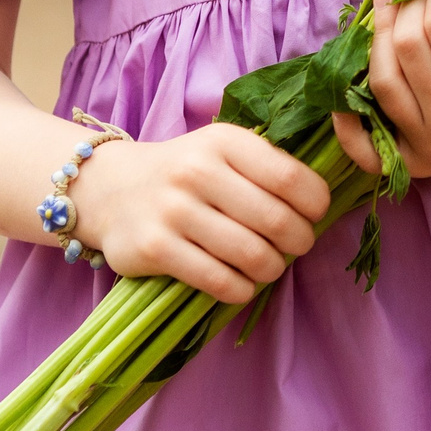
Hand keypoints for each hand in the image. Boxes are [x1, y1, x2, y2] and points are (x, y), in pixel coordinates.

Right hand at [62, 124, 332, 303]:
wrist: (111, 189)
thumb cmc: (184, 171)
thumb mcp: (221, 150)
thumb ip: (266, 166)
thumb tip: (319, 202)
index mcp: (224, 141)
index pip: (290, 177)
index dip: (315, 203)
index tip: (315, 214)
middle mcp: (198, 171)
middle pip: (275, 220)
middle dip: (298, 241)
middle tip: (296, 246)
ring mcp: (174, 211)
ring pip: (250, 254)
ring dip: (271, 269)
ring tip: (268, 266)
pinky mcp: (155, 249)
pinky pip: (218, 280)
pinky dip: (240, 289)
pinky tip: (241, 283)